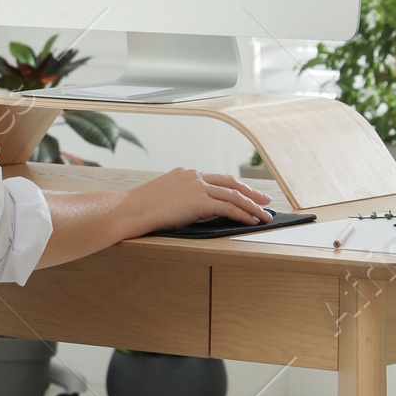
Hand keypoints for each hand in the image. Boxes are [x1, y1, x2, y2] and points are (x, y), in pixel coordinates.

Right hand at [127, 168, 273, 233]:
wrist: (129, 210)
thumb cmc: (140, 210)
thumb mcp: (164, 198)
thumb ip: (183, 200)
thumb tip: (198, 211)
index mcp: (186, 174)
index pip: (217, 179)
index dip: (235, 186)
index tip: (248, 193)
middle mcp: (194, 176)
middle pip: (230, 183)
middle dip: (251, 192)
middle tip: (266, 200)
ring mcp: (196, 186)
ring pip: (234, 195)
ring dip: (252, 206)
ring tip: (264, 215)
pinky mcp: (198, 200)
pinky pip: (227, 207)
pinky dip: (242, 214)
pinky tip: (250, 221)